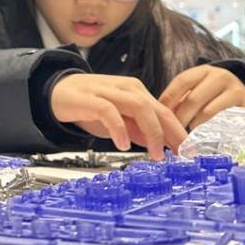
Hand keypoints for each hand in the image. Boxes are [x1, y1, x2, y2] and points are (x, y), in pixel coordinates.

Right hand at [50, 73, 186, 158]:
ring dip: (151, 131)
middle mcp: (127, 89)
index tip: (188, 151)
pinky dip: (119, 128)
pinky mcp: (90, 98)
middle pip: (157, 108)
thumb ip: (138, 130)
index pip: (164, 111)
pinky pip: (109, 112)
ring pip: (139, 106)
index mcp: (137, 93)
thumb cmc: (88, 105)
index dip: (178, 132)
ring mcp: (109, 92)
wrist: (56, 91)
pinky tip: (122, 144)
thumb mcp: (119, 119)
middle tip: (179, 154)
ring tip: (154, 154)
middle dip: (172, 133)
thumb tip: (160, 145)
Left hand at [159, 65, 244, 129]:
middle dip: (179, 118)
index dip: (168, 99)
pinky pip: (222, 120)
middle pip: (193, 98)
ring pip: (207, 111)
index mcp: (203, 71)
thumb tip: (161, 115)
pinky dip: (209, 129)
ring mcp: (235, 89)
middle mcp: (220, 76)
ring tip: (185, 137)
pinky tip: (202, 136)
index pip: (181, 81)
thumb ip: (181, 100)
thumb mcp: (198, 92)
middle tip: (171, 132)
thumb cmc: (215, 98)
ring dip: (193, 126)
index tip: (159, 115)